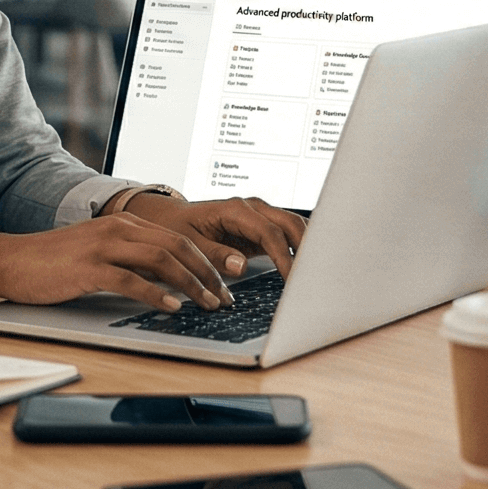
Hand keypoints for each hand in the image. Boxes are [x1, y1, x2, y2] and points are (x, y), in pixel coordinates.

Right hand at [0, 212, 239, 311]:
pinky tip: (171, 307)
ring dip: (190, 283)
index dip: (207, 260)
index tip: (226, 282)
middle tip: (225, 297)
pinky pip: (131, 279)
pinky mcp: (89, 267)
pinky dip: (156, 294)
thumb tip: (171, 282)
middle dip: (208, 272)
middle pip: (178, 246)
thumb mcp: (101, 254)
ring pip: (161, 259)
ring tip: (207, 303)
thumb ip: (134, 261)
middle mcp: (119, 228)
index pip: (179, 238)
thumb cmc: (56, 263)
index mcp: (126, 223)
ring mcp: (103, 245)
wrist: (12, 260)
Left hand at [118, 192, 307, 275]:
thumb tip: (241, 265)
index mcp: (235, 210)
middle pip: (291, 224)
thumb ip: (213, 254)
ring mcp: (260, 216)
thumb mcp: (188, 244)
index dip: (284, 257)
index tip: (293, 280)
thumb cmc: (177, 228)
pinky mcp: (262, 228)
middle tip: (314, 278)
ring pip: (294, 227)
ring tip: (316, 275)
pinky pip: (287, 236)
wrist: (171, 219)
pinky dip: (299, 250)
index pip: (269, 232)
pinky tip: (305, 270)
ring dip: (307, 248)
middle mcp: (252, 209)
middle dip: (306, 249)